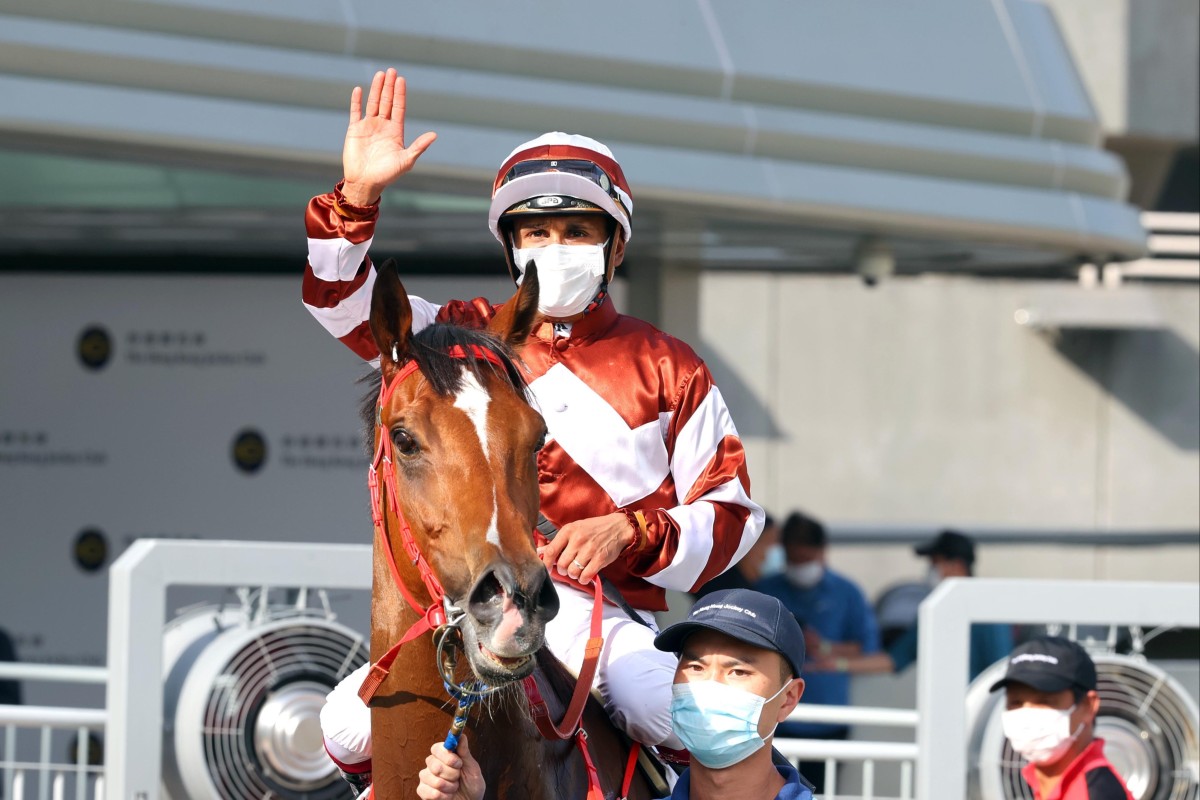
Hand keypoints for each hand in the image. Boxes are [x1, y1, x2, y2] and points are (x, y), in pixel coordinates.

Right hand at [342, 68, 437, 205]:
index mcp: (395, 132)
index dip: (400, 94)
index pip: (399, 108)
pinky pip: (355, 112)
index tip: (402, 80)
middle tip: (392, 70)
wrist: (365, 182)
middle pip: (387, 102)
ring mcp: (368, 126)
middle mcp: (383, 126)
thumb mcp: (406, 160)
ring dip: (376, 89)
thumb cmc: (387, 174)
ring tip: (380, 74)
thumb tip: (434, 135)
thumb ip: (419, 146)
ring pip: (373, 103)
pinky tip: (359, 89)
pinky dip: (356, 101)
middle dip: (390, 87)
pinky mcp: (354, 130)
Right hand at [417, 737, 484, 799]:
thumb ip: (465, 752)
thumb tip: (461, 735)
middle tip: (458, 778)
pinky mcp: (422, 790)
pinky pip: (426, 791)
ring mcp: (426, 777)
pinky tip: (447, 796)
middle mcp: (433, 764)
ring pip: (431, 778)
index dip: (447, 756)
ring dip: (448, 786)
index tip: (458, 763)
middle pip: (434, 764)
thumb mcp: (472, 768)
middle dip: (451, 774)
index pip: (436, 748)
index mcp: (444, 755)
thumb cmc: (472, 785)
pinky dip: (441, 796)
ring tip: (454, 788)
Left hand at [537, 513, 634, 583]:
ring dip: (573, 575)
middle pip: (561, 564)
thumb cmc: (594, 528)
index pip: (551, 550)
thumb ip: (559, 541)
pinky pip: (585, 576)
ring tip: (577, 570)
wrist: (618, 527)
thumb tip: (541, 552)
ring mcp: (589, 550)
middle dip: (563, 570)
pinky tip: (585, 575)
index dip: (546, 563)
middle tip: (568, 568)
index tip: (547, 569)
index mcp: (569, 531)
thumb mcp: (575, 529)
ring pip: (572, 572)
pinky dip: (583, 579)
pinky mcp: (600, 559)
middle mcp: (578, 540)